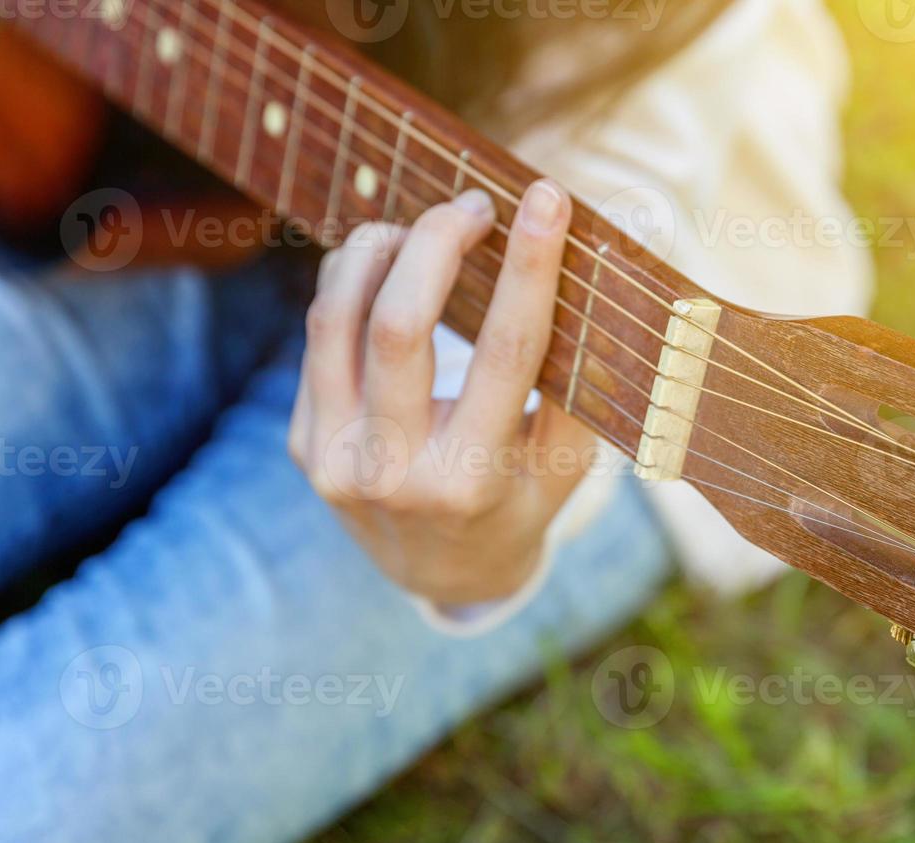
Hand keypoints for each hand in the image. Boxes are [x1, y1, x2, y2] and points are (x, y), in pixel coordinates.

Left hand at [288, 180, 598, 605]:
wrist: (439, 572)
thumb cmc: (521, 500)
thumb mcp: (568, 461)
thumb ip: (586, 376)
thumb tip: (610, 267)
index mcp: (474, 481)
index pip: (506, 354)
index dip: (530, 268)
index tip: (548, 199)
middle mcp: (395, 473)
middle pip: (400, 326)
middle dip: (439, 242)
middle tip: (474, 205)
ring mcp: (335, 459)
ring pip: (338, 319)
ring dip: (382, 250)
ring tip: (423, 225)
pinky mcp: (304, 442)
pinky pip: (319, 337)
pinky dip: (352, 282)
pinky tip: (387, 261)